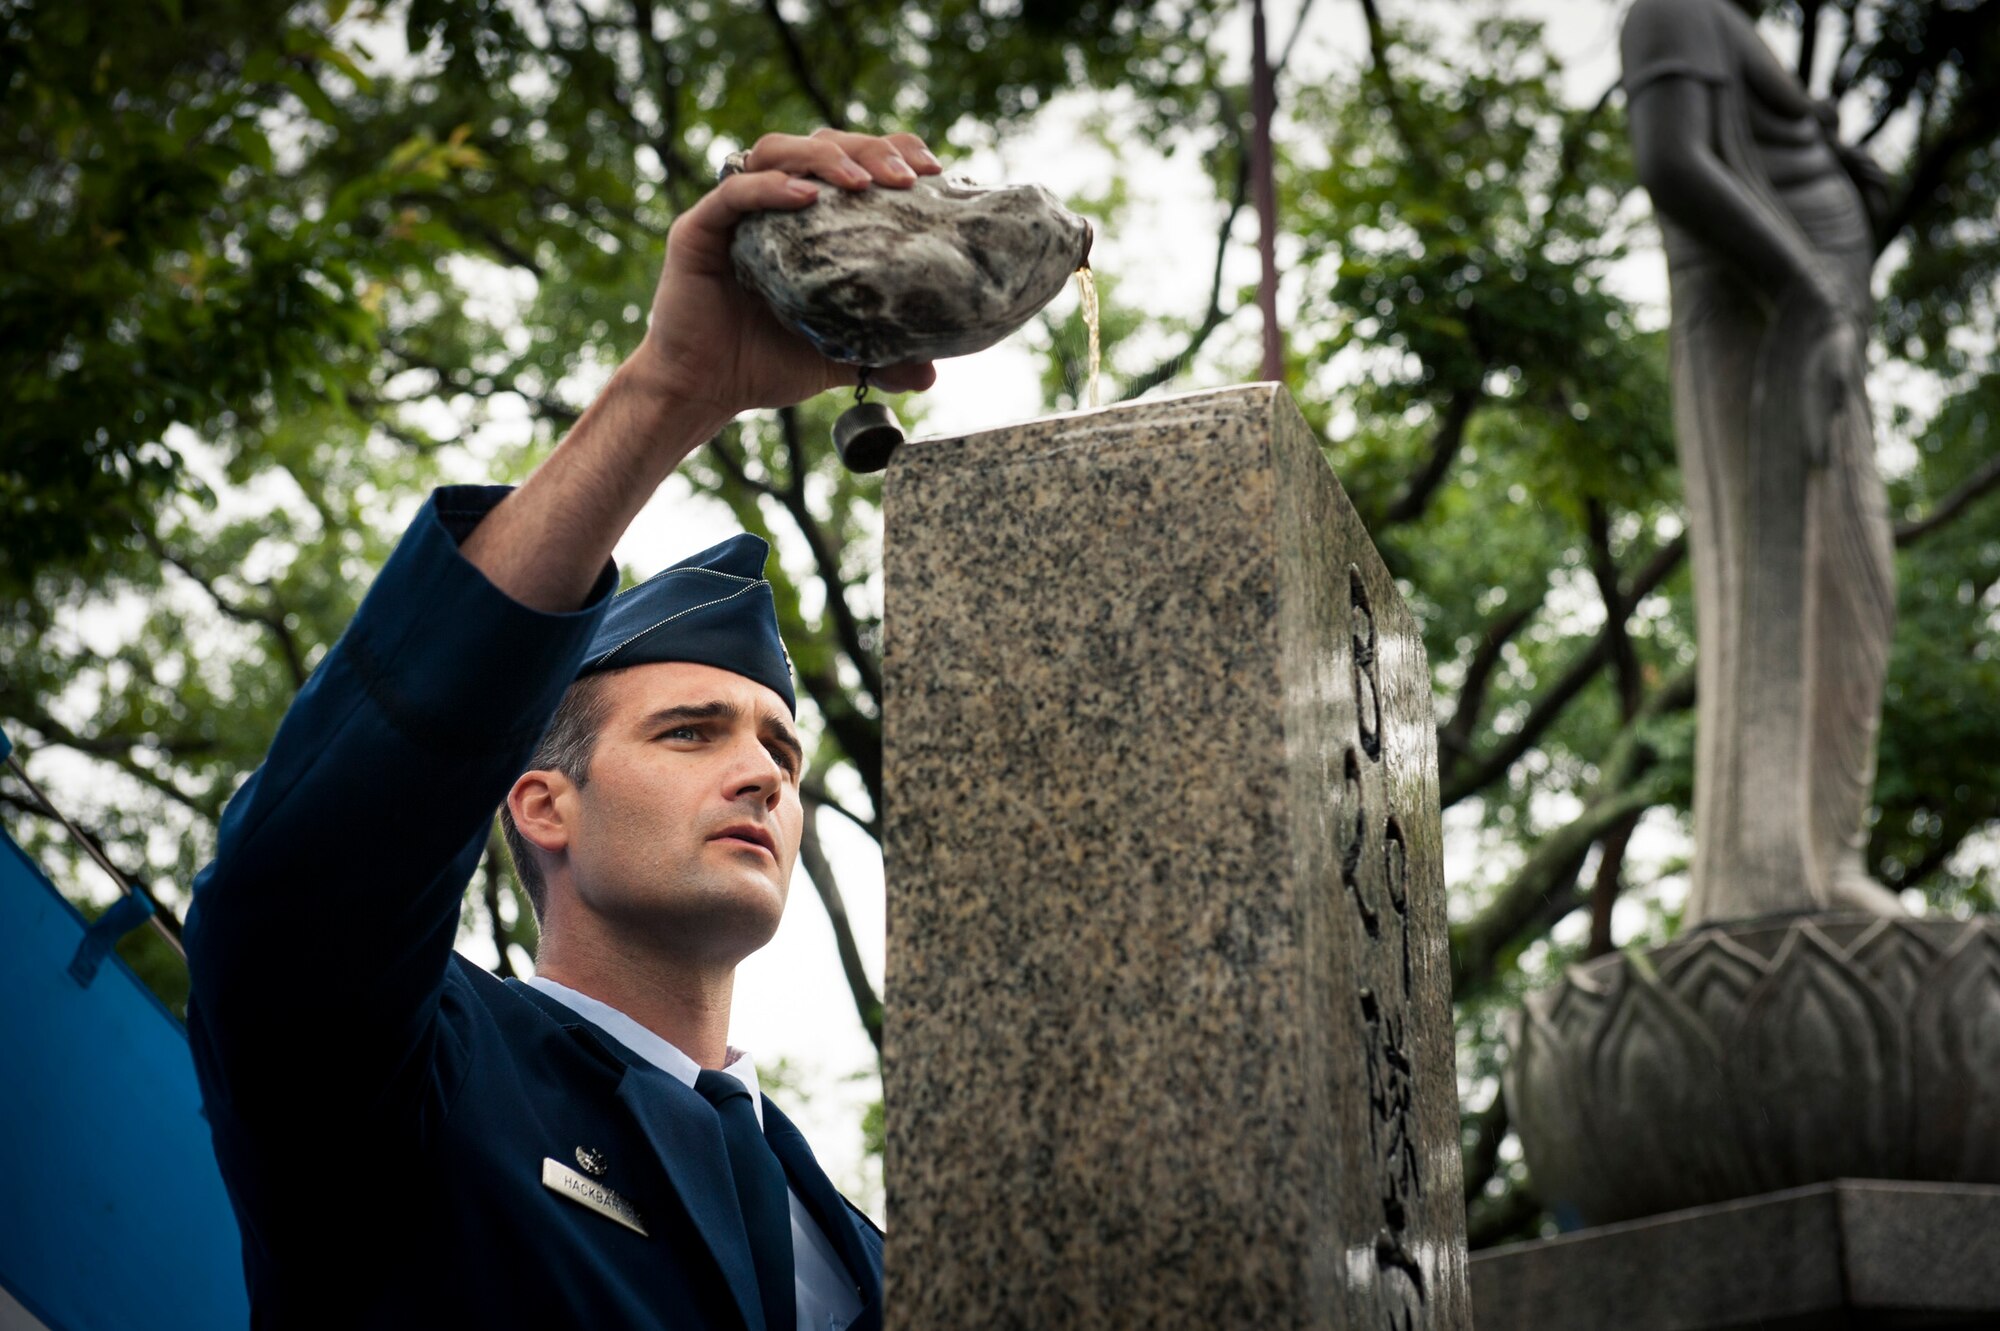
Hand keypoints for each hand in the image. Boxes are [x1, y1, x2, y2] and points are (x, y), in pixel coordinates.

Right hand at [635, 129, 944, 421]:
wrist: (703, 392)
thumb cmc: (765, 364)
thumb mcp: (837, 357)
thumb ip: (882, 356)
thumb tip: (930, 372)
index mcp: (807, 218)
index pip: (851, 160)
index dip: (892, 151)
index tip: (933, 171)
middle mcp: (771, 202)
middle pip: (821, 142)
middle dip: (869, 149)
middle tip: (907, 178)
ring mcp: (733, 211)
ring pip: (777, 151)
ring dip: (823, 157)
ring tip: (862, 182)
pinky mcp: (699, 229)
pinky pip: (734, 193)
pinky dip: (770, 188)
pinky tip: (806, 196)